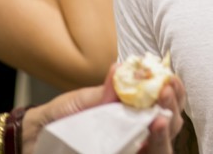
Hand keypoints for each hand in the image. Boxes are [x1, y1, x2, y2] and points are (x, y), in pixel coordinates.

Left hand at [21, 64, 186, 153]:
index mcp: (135, 109)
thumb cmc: (63, 115)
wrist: (37, 136)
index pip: (166, 100)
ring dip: (167, 131)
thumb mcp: (84, 99)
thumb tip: (121, 67)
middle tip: (167, 92)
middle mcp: (140, 129)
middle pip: (172, 121)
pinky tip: (151, 138)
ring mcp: (133, 147)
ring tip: (161, 119)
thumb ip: (106, 91)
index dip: (175, 90)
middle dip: (175, 105)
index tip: (170, 79)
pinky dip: (153, 147)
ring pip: (163, 145)